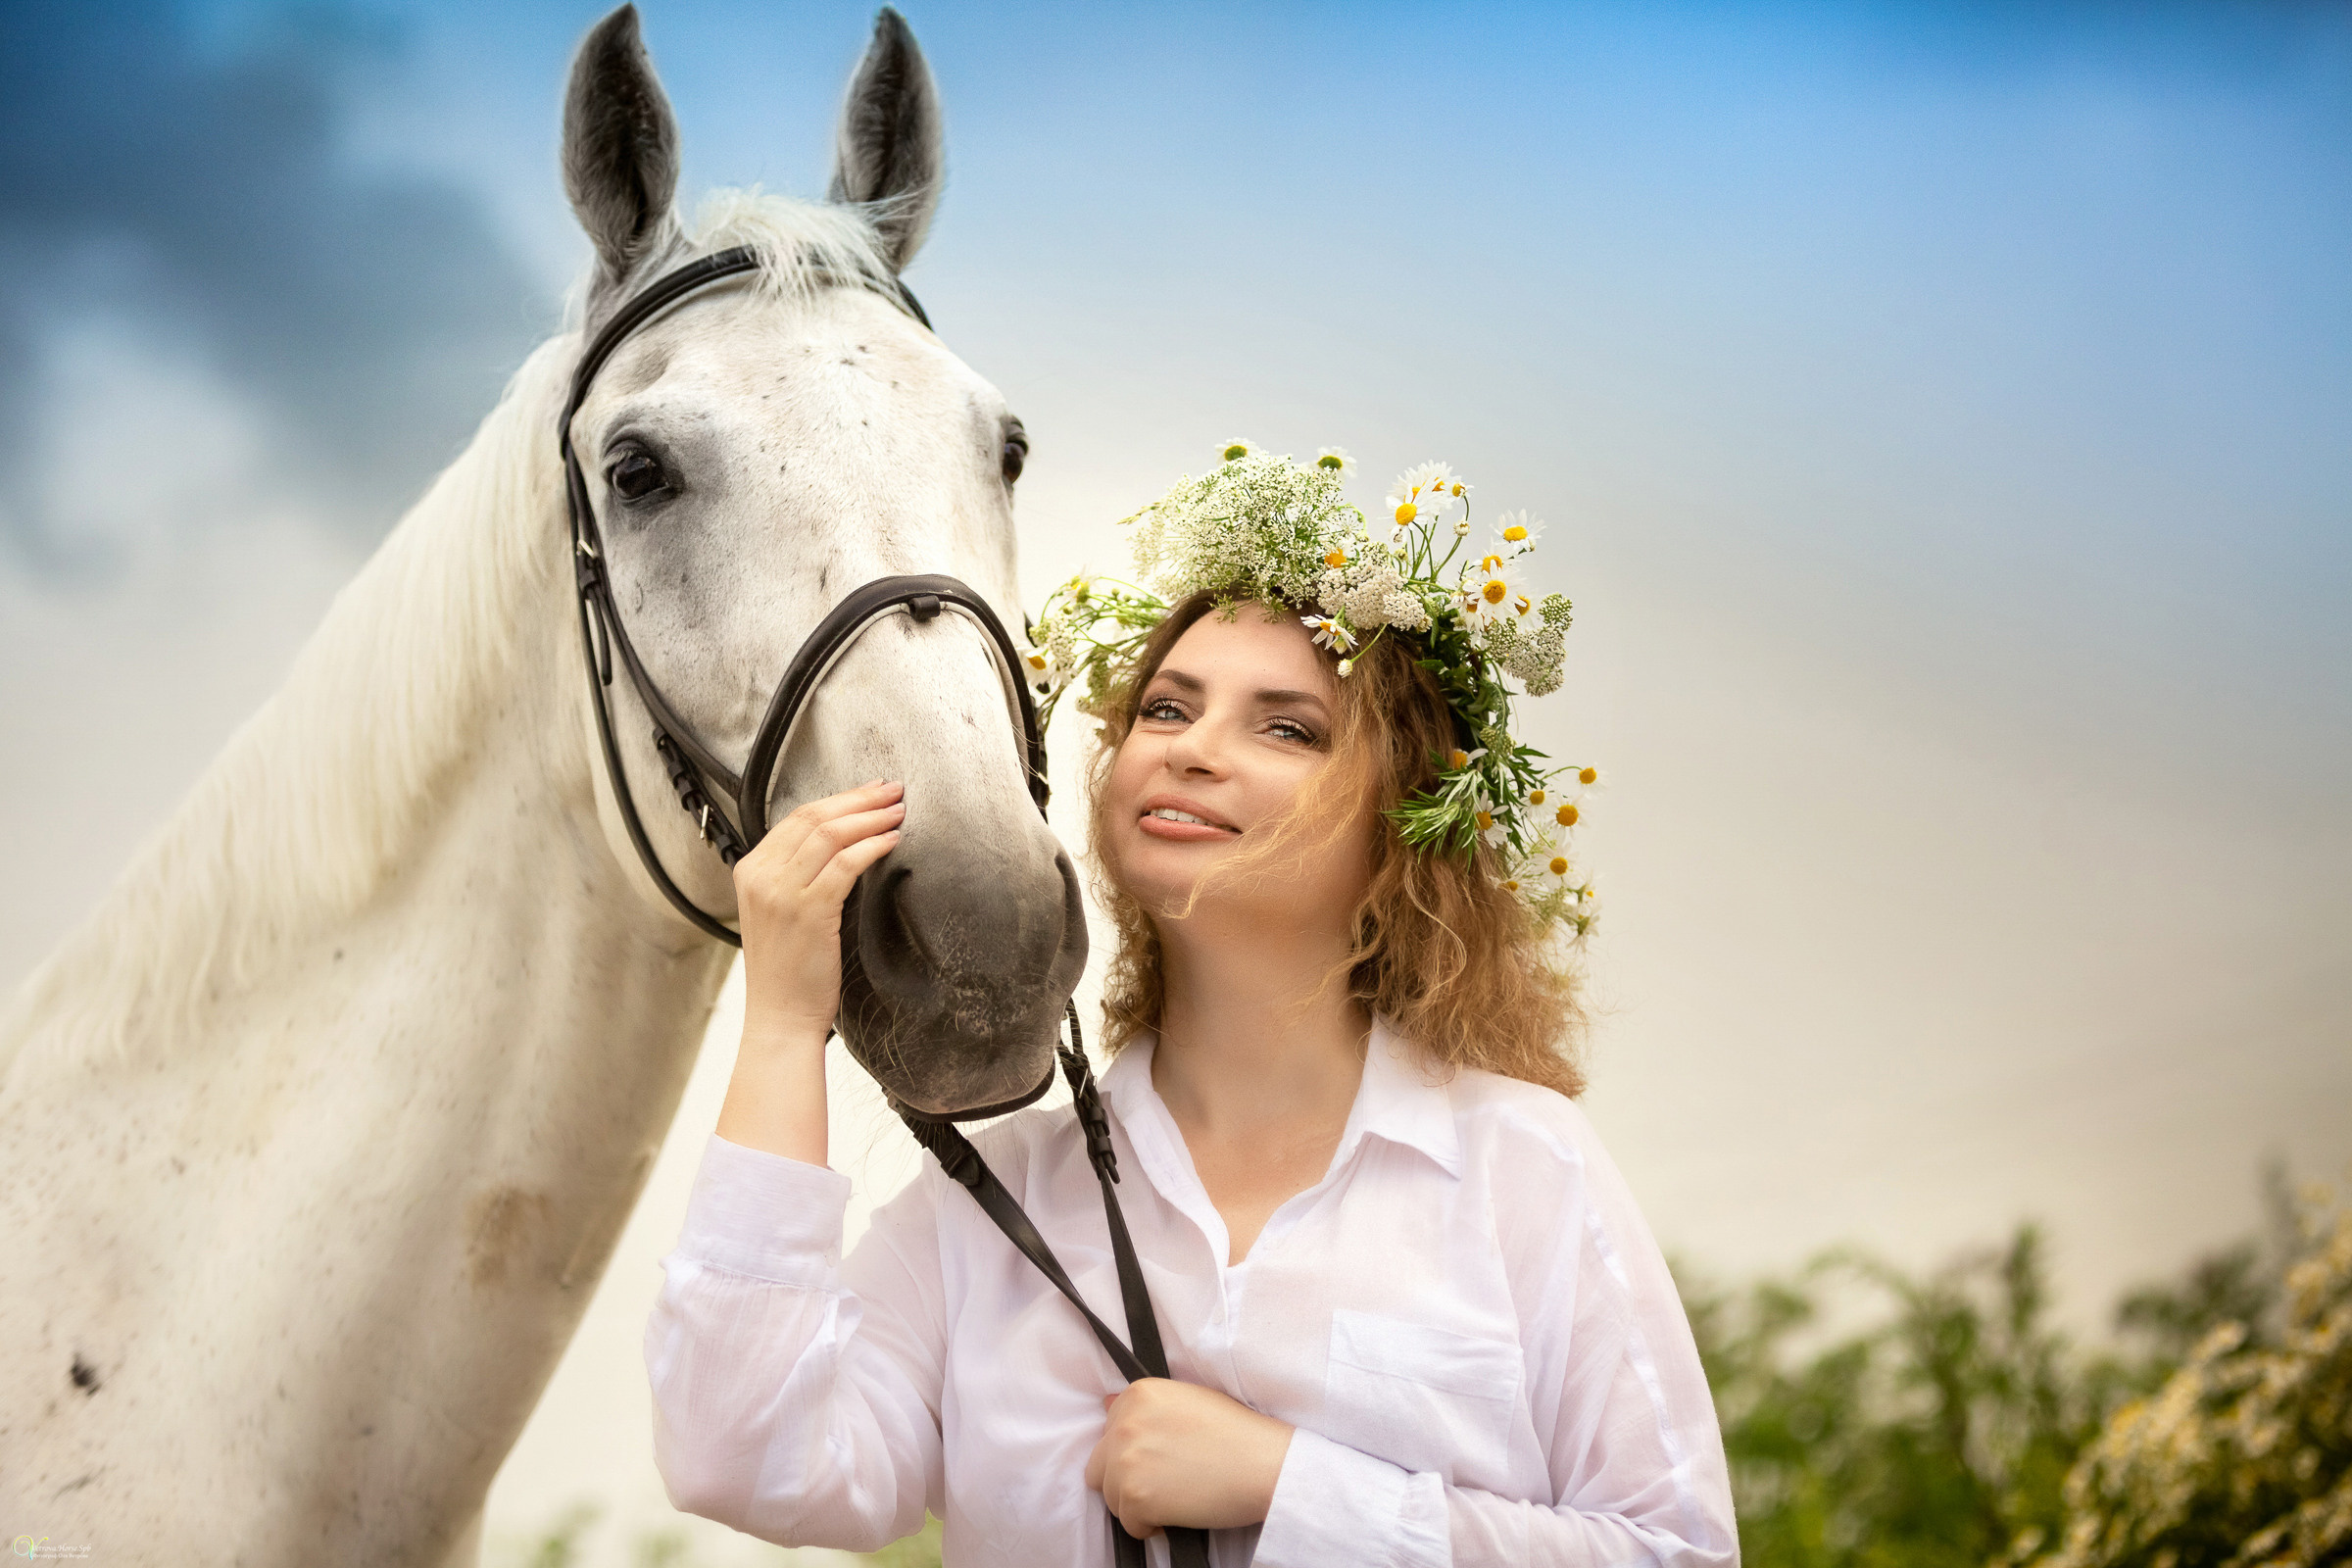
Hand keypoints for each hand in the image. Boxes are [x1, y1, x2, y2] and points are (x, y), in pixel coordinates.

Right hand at [732, 779, 904, 1052]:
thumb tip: (841, 843)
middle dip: (859, 799)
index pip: (797, 818)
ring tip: (899, 812)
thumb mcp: (779, 912)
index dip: (839, 799)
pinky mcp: (807, 911)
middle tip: (893, 790)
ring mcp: (781, 892)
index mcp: (750, 870)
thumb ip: (797, 876)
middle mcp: (760, 876)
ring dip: (871, 818)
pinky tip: (892, 841)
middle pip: (814, 817)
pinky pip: (845, 864)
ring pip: (831, 834)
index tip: (870, 791)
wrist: (780, 1017)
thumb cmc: (788, 971)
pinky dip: (872, 846)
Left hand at [1083, 1378, 1294, 1537]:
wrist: (1264, 1464)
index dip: (1134, 1450)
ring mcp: (1126, 1461)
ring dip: (1137, 1503)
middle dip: (1125, 1478)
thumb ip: (1145, 1407)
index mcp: (1138, 1394)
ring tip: (1174, 1497)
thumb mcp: (1188, 1401)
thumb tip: (1106, 1405)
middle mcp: (1125, 1424)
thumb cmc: (1236, 1433)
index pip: (1108, 1430)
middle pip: (1100, 1466)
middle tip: (1163, 1482)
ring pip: (1110, 1497)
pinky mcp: (1136, 1497)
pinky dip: (1149, 1527)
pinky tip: (1177, 1513)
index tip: (1158, 1458)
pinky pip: (1129, 1524)